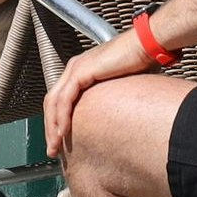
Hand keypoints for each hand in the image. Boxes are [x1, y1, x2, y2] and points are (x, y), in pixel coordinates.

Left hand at [41, 31, 156, 151]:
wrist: (146, 46)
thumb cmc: (142, 63)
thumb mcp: (121, 87)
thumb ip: (111, 99)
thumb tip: (116, 119)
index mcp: (82, 70)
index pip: (61, 100)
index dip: (58, 121)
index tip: (60, 142)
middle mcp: (75, 68)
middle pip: (52, 102)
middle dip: (50, 128)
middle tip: (53, 150)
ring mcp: (75, 68)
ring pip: (53, 102)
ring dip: (52, 127)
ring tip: (55, 147)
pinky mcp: (81, 71)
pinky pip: (64, 99)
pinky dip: (61, 117)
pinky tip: (63, 132)